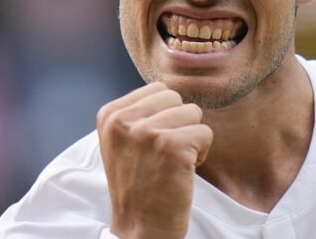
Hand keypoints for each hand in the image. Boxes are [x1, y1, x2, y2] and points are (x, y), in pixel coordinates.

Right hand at [97, 83, 213, 238]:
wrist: (140, 228)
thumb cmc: (138, 184)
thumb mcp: (122, 141)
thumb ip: (138, 113)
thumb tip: (169, 90)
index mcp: (109, 114)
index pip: (158, 89)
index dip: (164, 116)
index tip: (151, 145)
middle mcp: (124, 120)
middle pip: (176, 98)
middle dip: (179, 124)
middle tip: (164, 155)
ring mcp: (147, 132)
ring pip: (193, 113)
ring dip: (191, 138)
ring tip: (172, 163)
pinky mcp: (172, 146)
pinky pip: (206, 133)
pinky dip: (202, 153)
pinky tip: (183, 171)